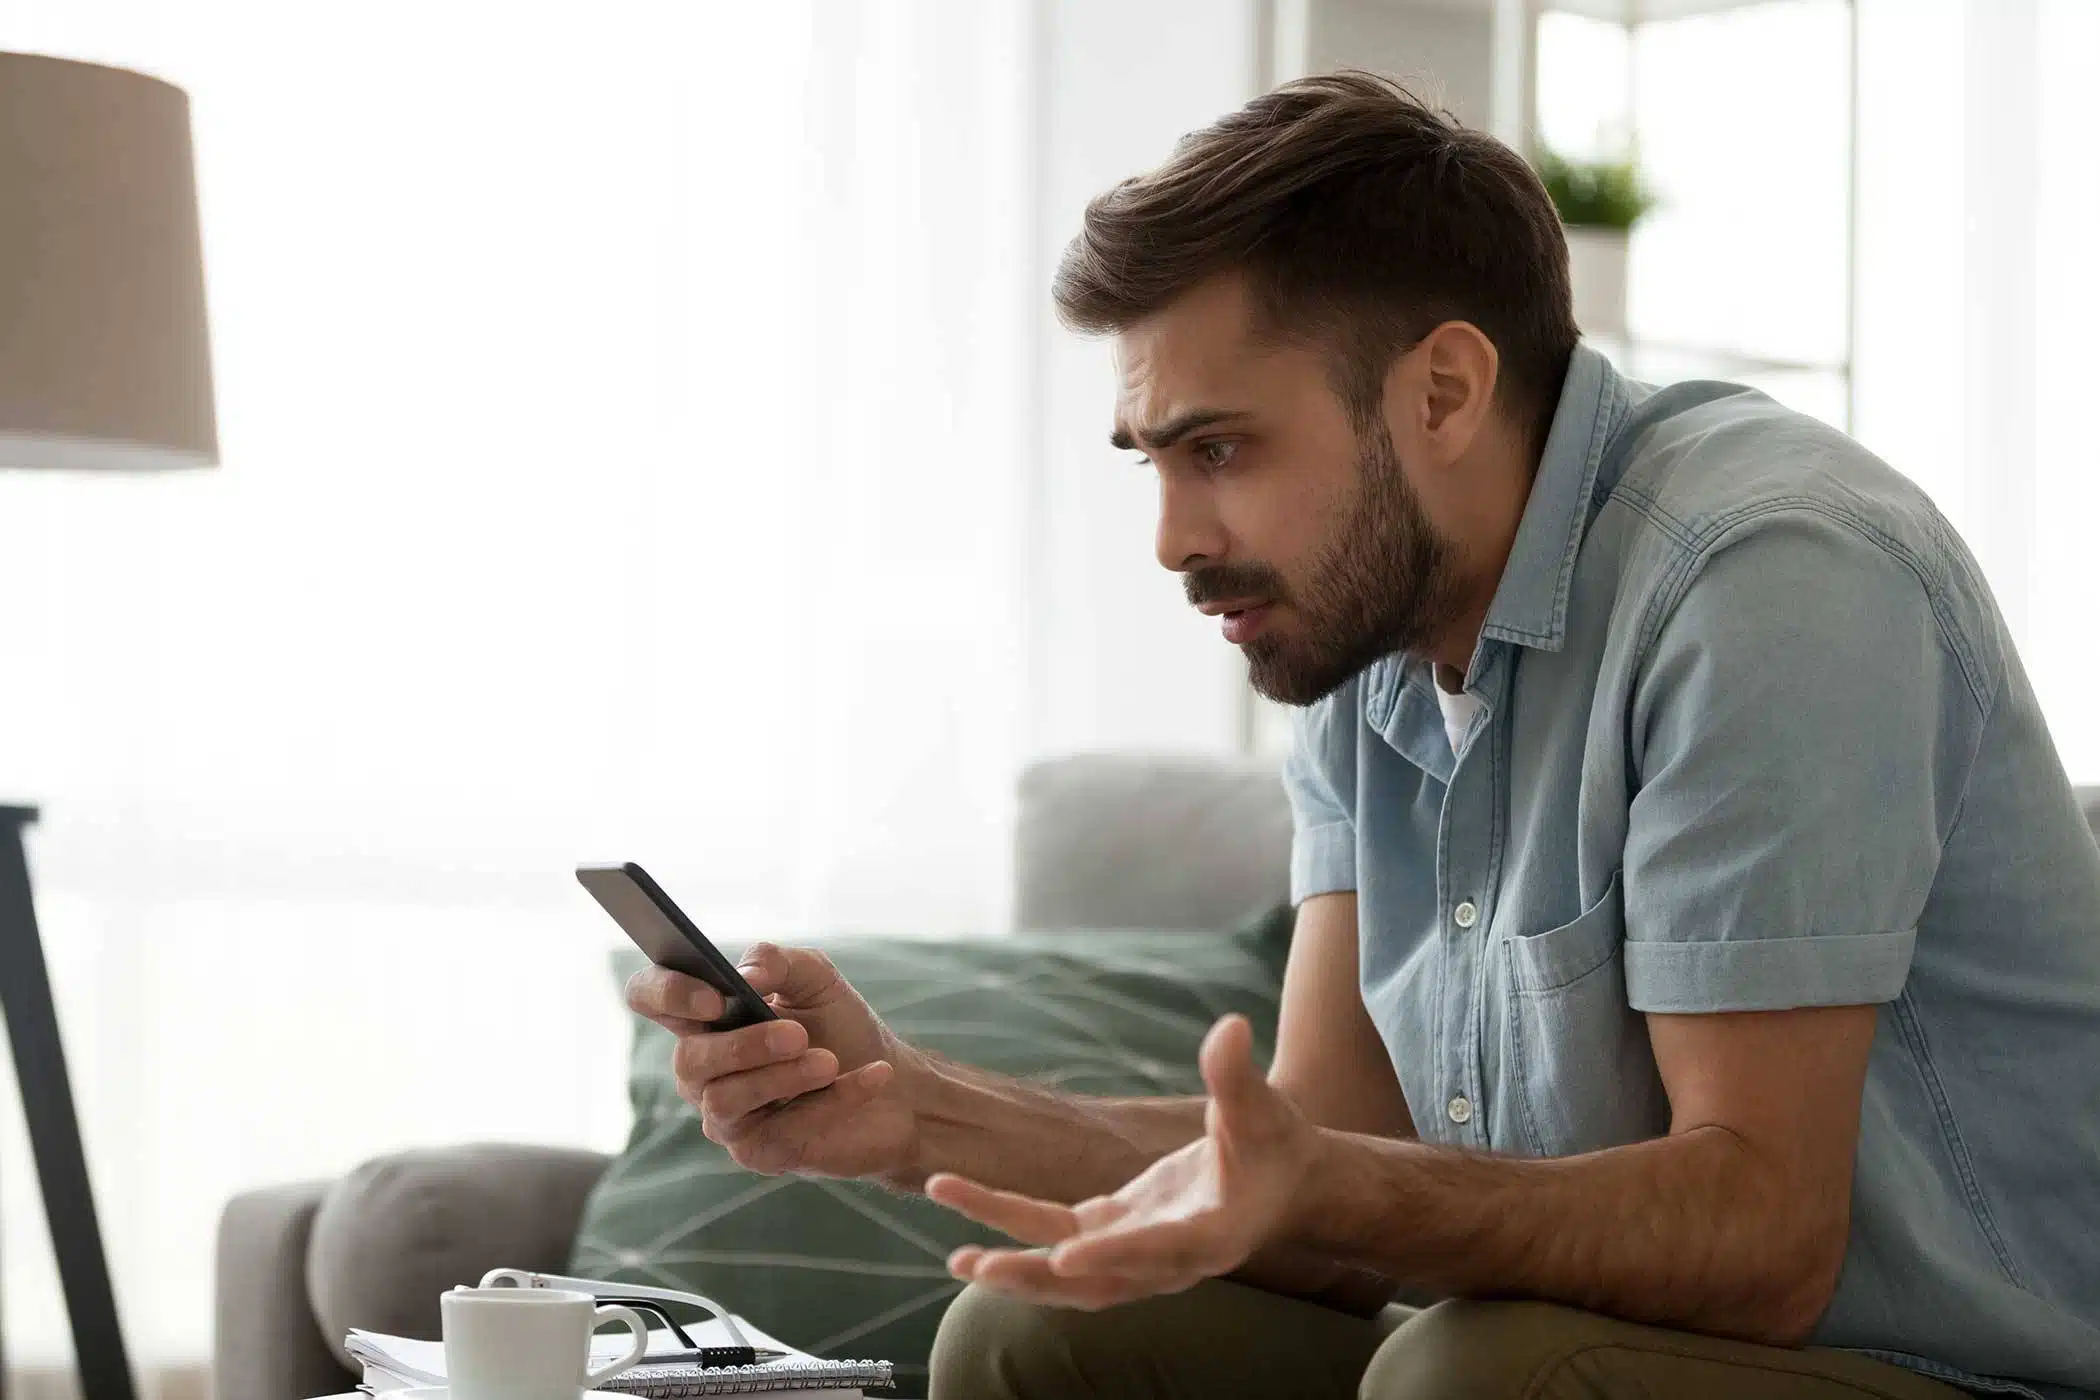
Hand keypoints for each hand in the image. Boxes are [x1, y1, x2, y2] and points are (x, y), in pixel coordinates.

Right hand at [625, 943, 923, 1180]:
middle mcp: (704, 1069)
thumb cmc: (843, 1028)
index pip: (650, 997)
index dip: (666, 993)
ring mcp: (726, 1116)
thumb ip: (779, 962)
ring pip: (725, 1101)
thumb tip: (746, 974)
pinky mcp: (759, 1153)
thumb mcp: (817, 980)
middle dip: (745, 1045)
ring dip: (783, 1077)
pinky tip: (872, 1077)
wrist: (896, 1086)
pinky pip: (782, 1131)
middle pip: (689, 1060)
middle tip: (797, 1034)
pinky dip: (832, 1100)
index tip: (716, 997)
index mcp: (705, 1017)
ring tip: (830, 1061)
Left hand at [925, 1013, 1317, 1309]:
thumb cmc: (1276, 1143)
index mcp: (1210, 1235)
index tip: (1064, 1255)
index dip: (1111, 1254)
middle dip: (1035, 1276)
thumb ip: (1236, 1075)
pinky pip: (1063, 1244)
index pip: (1155, 1249)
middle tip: (977, 1265)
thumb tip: (1231, 1026)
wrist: (1283, 1182)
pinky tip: (978, 1226)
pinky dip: (1023, 1237)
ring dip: (1016, 1267)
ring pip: (1070, 1272)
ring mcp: (1138, 1253)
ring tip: (957, 1258)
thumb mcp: (1260, 1107)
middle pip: (1095, 1282)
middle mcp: (1167, 1260)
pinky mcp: (1120, 1233)